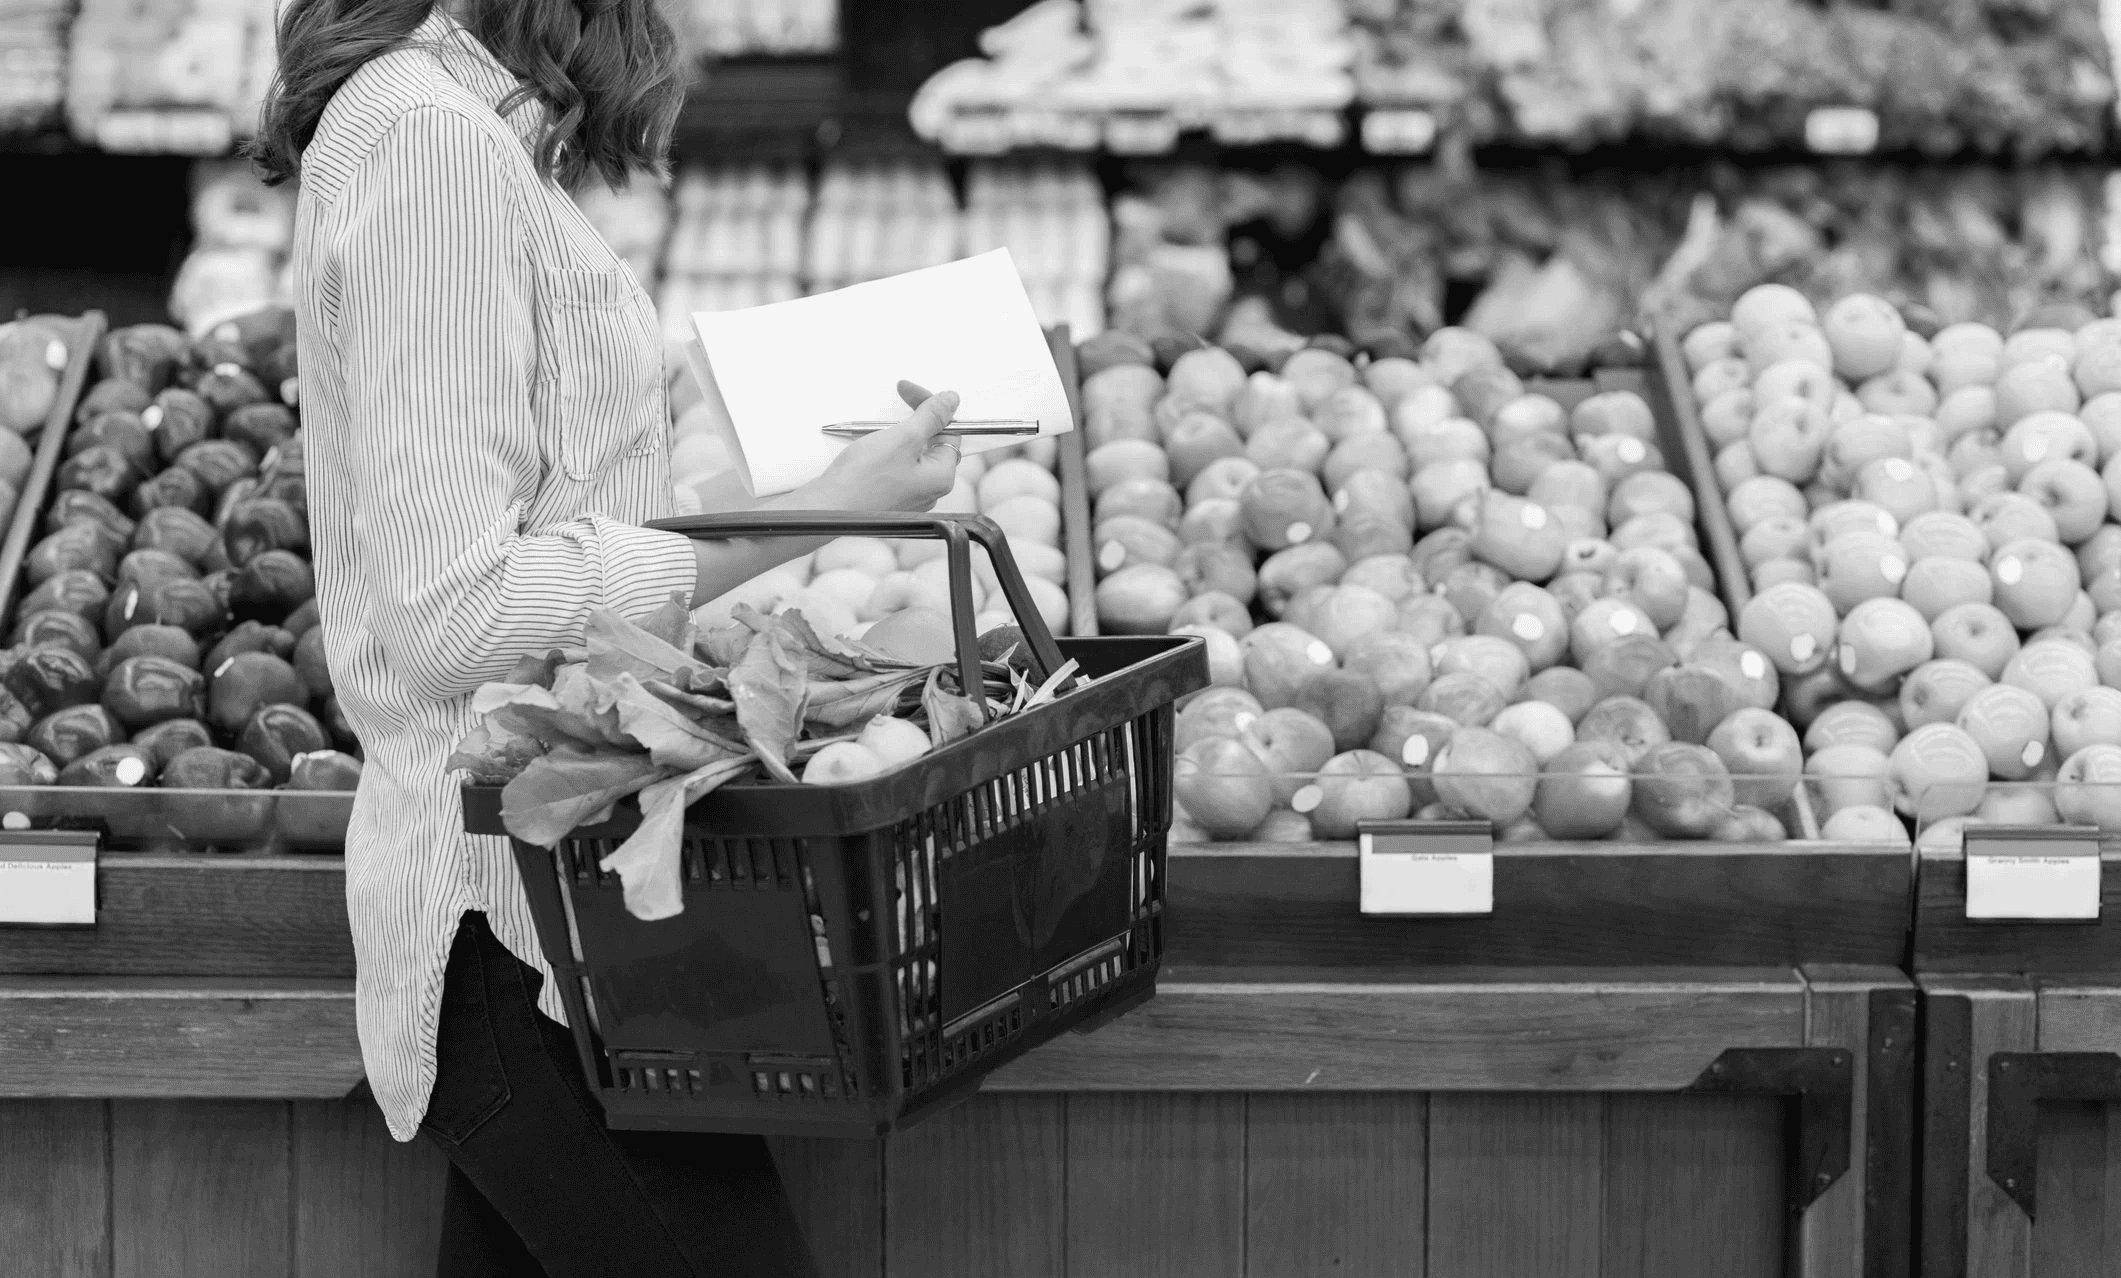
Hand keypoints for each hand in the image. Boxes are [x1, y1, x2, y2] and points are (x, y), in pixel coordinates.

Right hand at [810, 382, 961, 512]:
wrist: (827, 508)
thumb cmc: (862, 481)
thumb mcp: (903, 438)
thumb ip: (931, 417)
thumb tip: (951, 401)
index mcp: (941, 477)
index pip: (949, 431)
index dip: (930, 406)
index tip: (909, 391)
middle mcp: (929, 490)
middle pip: (932, 441)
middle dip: (916, 418)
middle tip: (898, 400)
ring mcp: (909, 494)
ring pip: (913, 452)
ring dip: (898, 433)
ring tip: (878, 430)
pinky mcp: (889, 495)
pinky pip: (896, 465)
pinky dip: (887, 449)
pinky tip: (872, 447)